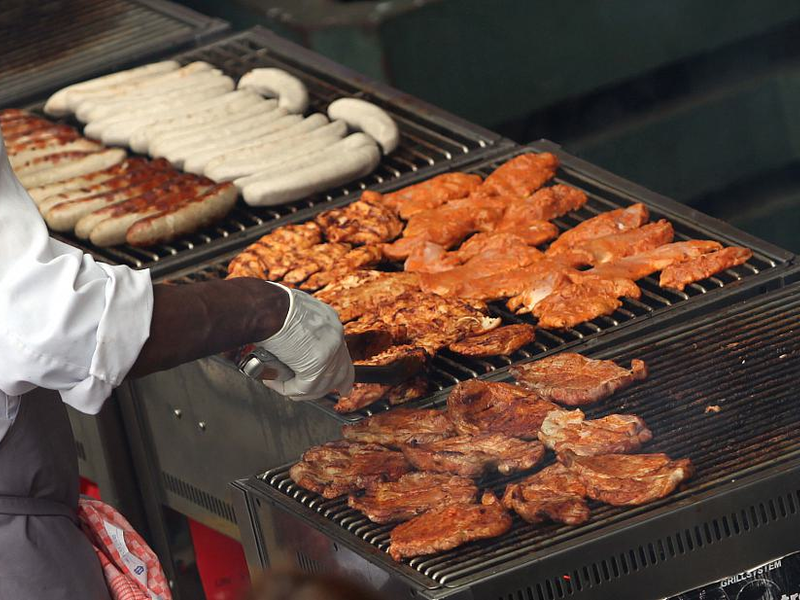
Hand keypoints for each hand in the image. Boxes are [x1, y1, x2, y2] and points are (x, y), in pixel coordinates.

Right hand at [257, 282, 353, 400]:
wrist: (264, 307)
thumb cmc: (269, 307)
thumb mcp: (291, 314)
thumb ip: (298, 329)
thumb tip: (291, 343)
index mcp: (329, 321)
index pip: (341, 350)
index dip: (340, 366)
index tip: (343, 378)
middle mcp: (334, 336)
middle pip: (342, 370)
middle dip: (339, 384)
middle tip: (340, 392)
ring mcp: (328, 352)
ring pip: (320, 384)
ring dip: (301, 390)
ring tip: (282, 385)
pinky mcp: (315, 367)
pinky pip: (302, 388)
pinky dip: (286, 389)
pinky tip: (273, 382)